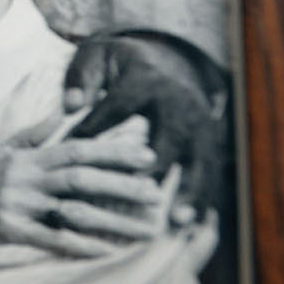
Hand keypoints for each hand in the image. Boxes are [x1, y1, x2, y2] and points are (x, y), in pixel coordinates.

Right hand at [0, 133, 165, 260]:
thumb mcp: (2, 150)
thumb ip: (34, 133)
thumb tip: (64, 110)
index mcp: (27, 158)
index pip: (76, 149)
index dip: (113, 152)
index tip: (148, 156)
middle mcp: (24, 179)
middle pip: (80, 179)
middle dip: (122, 185)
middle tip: (156, 194)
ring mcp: (17, 206)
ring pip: (73, 212)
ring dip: (114, 222)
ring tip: (147, 230)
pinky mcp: (11, 231)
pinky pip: (53, 240)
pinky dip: (83, 247)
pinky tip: (111, 253)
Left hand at [64, 31, 227, 216]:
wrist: (167, 59)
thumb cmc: (120, 65)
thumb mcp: (96, 57)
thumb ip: (80, 79)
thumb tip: (71, 105)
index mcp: (145, 79)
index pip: (117, 106)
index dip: (94, 130)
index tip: (73, 159)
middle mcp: (178, 101)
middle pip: (169, 135)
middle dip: (156, 166)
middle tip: (140, 194)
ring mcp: (201, 122)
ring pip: (200, 159)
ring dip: (190, 191)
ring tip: (176, 221)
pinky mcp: (212, 141)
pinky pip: (212, 173)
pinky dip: (203, 199)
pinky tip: (191, 226)